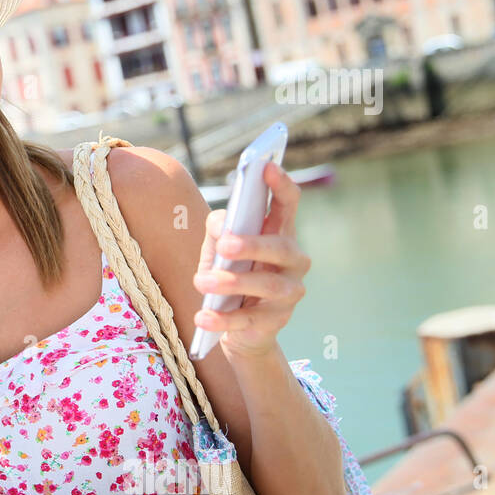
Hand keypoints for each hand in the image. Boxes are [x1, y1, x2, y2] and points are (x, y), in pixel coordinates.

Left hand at [191, 161, 309, 361]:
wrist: (236, 328)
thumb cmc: (229, 275)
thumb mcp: (219, 249)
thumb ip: (220, 230)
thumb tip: (223, 224)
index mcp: (280, 234)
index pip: (288, 203)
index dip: (280, 184)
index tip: (266, 166)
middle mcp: (293, 261)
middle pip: (280, 247)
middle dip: (252, 244)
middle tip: (225, 245)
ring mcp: (288, 292)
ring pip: (267, 285)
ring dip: (231, 282)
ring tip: (201, 281)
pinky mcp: (275, 321)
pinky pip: (248, 319)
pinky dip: (223, 319)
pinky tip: (202, 318)